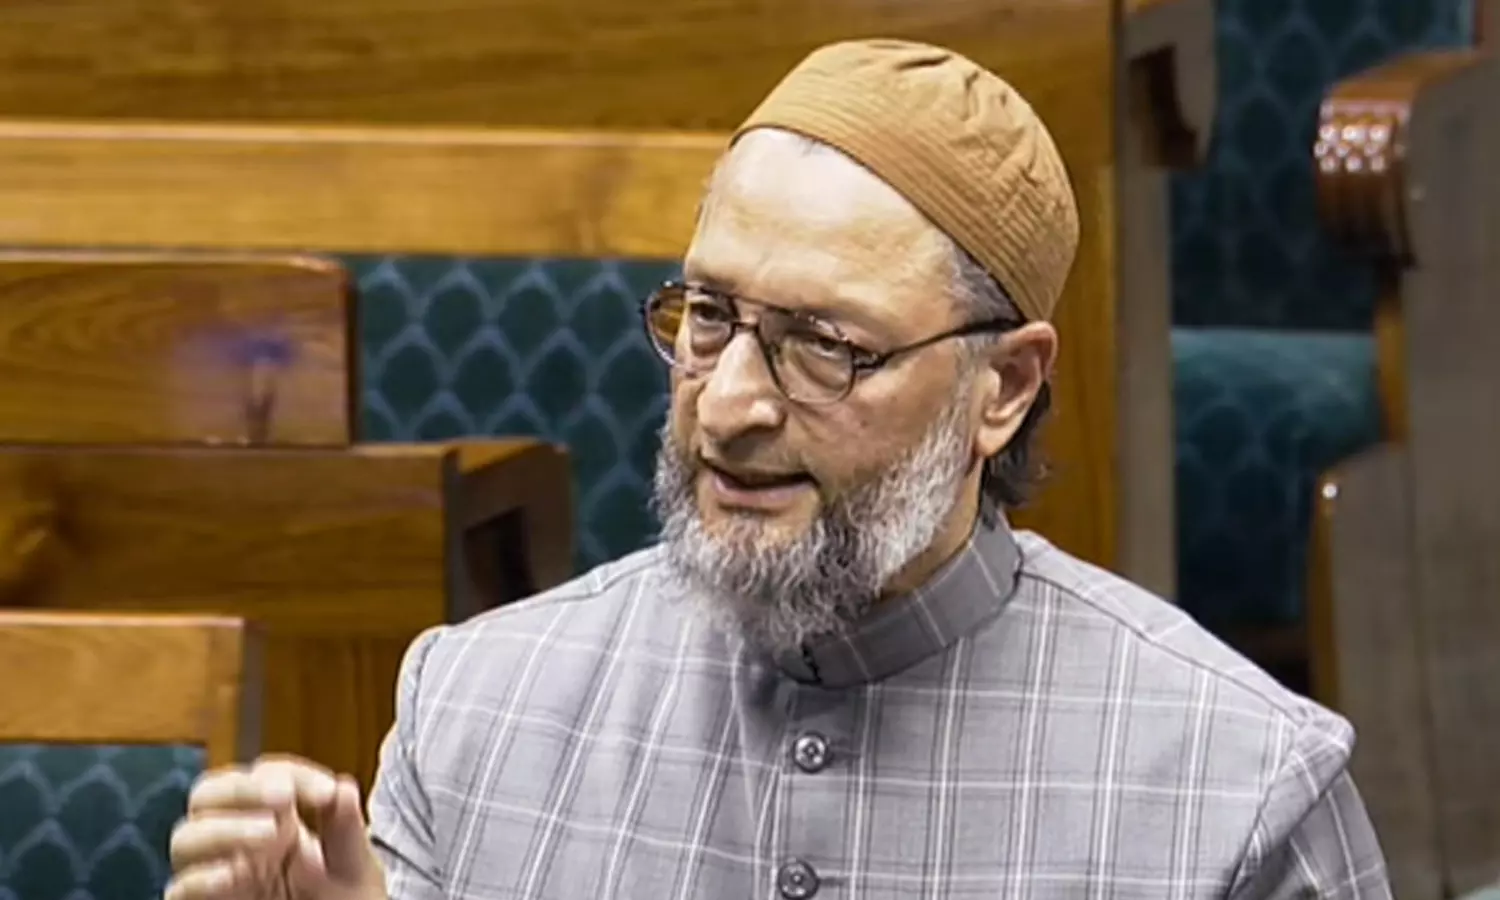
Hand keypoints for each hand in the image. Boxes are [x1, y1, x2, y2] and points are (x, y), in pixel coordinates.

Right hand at [165, 756, 385, 899]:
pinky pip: (180, 889)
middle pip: (210, 794)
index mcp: (278, 820)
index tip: (328, 792)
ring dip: (224, 828)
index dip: (295, 774)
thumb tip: (342, 788)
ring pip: (186, 837)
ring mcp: (219, 874)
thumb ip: (346, 832)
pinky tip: (233, 875)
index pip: (267, 776)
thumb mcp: (354, 869)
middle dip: (243, 788)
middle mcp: (240, 841)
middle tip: (283, 798)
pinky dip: (200, 878)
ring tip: (270, 833)